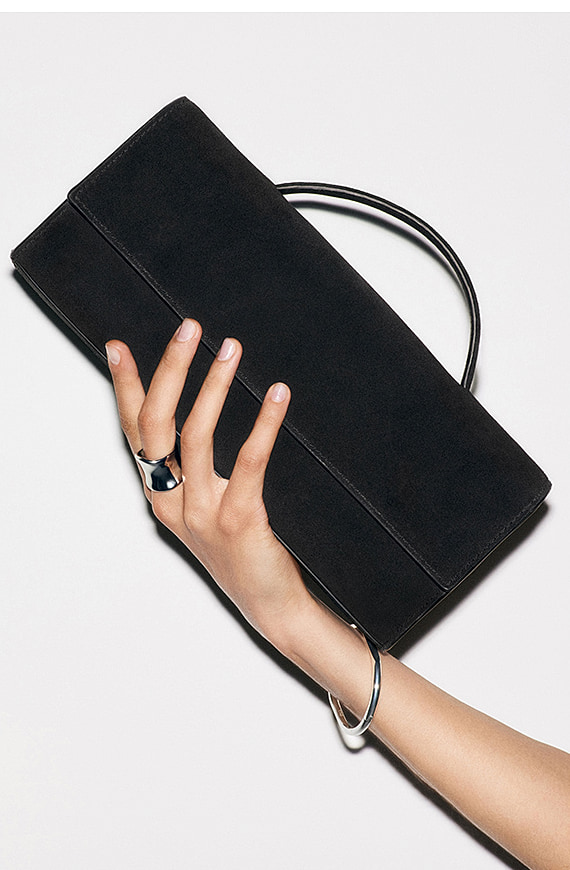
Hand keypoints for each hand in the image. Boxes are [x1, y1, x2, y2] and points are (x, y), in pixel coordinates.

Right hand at [105, 319, 310, 641]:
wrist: (270, 605)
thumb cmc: (241, 551)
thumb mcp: (204, 507)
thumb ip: (194, 470)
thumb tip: (202, 411)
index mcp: (161, 495)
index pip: (135, 433)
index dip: (126, 389)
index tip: (118, 348)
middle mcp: (173, 502)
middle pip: (157, 425)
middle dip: (169, 371)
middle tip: (189, 329)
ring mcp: (203, 513)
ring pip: (197, 437)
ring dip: (213, 386)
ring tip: (230, 349)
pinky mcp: (239, 521)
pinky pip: (249, 462)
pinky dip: (263, 423)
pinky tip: (278, 395)